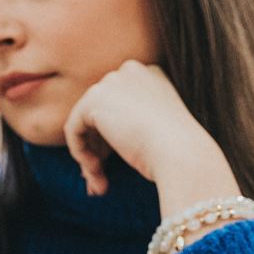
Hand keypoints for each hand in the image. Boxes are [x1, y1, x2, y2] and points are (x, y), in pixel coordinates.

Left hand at [63, 61, 238, 214]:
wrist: (181, 153)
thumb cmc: (176, 151)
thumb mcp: (156, 131)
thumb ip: (127, 126)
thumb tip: (95, 146)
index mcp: (150, 74)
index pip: (118, 104)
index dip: (111, 136)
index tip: (113, 161)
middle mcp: (130, 71)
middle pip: (99, 112)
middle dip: (97, 147)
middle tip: (100, 176)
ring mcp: (112, 82)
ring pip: (85, 122)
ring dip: (89, 155)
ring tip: (98, 183)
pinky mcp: (94, 100)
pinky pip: (73, 128)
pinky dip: (80, 152)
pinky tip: (95, 171)